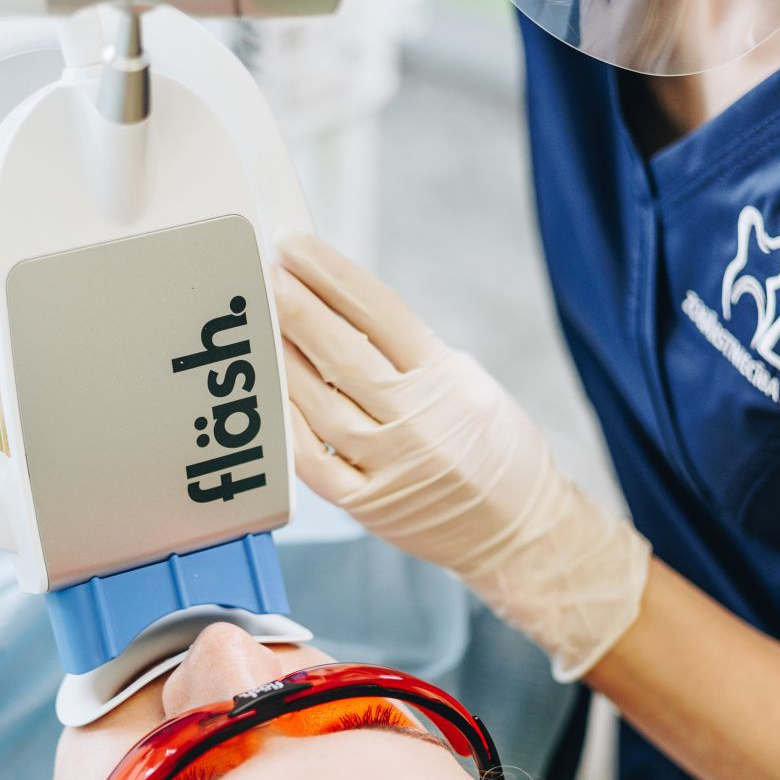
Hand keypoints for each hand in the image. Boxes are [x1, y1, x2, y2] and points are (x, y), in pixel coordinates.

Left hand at [275, 233, 651, 680]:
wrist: (520, 531)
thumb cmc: (497, 451)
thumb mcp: (469, 383)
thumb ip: (411, 352)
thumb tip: (341, 310)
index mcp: (446, 379)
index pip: (379, 311)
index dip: (332, 274)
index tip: (297, 247)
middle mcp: (417, 420)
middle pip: (343, 352)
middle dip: (298, 307)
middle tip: (266, 274)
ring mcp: (390, 465)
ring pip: (320, 404)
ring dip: (283, 361)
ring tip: (259, 328)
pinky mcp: (369, 505)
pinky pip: (314, 462)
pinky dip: (288, 427)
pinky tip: (270, 397)